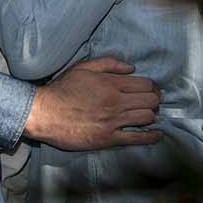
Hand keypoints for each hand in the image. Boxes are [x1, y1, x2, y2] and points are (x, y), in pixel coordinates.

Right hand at [23, 57, 162, 149]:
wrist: (45, 113)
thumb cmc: (63, 88)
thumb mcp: (84, 67)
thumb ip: (109, 64)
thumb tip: (132, 68)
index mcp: (111, 84)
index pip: (145, 84)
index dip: (151, 87)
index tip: (149, 90)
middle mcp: (116, 102)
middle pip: (150, 101)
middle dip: (154, 100)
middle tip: (151, 102)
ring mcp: (113, 122)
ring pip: (147, 117)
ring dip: (151, 115)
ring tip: (147, 114)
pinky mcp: (108, 138)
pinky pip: (136, 138)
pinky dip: (150, 136)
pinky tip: (157, 134)